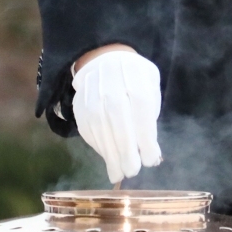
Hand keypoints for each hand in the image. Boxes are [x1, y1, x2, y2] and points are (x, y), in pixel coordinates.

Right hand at [71, 49, 162, 183]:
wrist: (104, 58)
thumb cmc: (134, 76)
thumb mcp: (150, 84)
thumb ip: (151, 113)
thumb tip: (152, 151)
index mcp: (135, 77)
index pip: (141, 109)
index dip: (145, 137)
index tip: (150, 160)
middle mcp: (111, 85)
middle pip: (118, 119)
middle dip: (125, 149)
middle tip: (132, 171)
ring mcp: (92, 95)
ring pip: (100, 128)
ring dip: (110, 154)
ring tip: (119, 173)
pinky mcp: (79, 105)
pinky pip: (87, 129)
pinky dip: (98, 147)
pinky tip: (108, 157)